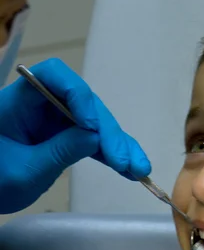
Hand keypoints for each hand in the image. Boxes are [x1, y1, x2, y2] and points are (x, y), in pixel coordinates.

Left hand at [0, 58, 150, 213]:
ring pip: (94, 124)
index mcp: (19, 101)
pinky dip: (110, 155)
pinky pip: (92, 141)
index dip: (77, 94)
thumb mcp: (24, 172)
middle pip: (83, 104)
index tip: (91, 125)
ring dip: (118, 145)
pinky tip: (131, 170)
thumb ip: (60, 152)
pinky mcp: (64, 138)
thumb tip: (96, 137)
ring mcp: (54, 122)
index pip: (53, 77)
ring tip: (139, 170)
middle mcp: (40, 105)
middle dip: (107, 132)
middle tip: (124, 161)